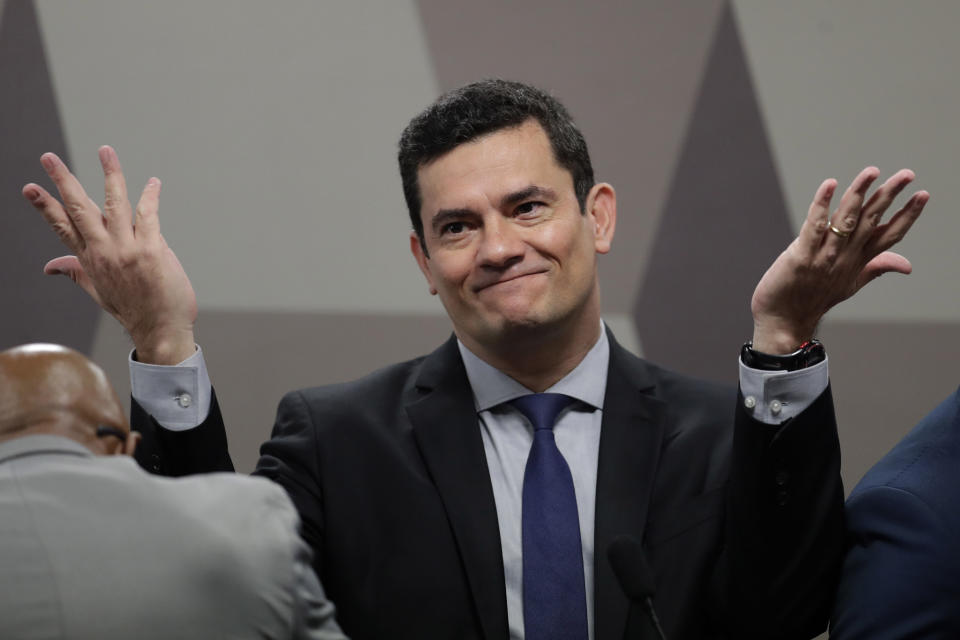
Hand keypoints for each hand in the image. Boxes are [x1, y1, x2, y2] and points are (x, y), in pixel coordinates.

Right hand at [22, 146, 196, 363]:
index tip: (30, 187)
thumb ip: (76, 271)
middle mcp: (104, 252)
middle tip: (48, 157)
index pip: (62, 227)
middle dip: (63, 181)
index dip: (45, 206)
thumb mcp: (98, 291)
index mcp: (90, 260)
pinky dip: (150, 196)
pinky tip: (153, 182)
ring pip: (114, 204)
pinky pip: (148, 215)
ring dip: (110, 175)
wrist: (160, 330)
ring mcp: (127, 250)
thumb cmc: (133, 309)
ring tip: (105, 151)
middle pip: (79, 209)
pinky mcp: (151, 250)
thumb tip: (50, 266)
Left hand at [751, 166, 928, 353]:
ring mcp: (824, 256)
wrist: (784, 321)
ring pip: (845, 219)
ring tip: (872, 173)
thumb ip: (877, 268)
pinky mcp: (801, 256)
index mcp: (858, 261)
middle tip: (908, 174)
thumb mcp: (851, 284)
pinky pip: (814, 226)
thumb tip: (907, 265)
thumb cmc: (813, 299)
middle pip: (871, 221)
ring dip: (858, 194)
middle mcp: (845, 257)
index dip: (907, 215)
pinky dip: (821, 205)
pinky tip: (829, 185)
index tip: (922, 195)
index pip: (889, 235)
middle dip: (889, 195)